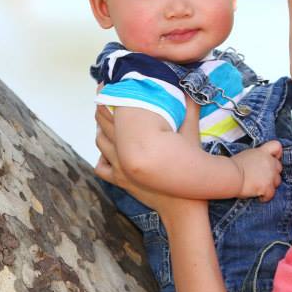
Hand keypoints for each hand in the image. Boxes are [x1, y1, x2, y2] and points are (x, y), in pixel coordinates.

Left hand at [94, 102, 202, 219]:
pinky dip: (102, 156)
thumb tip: (191, 91)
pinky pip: (101, 167)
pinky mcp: (120, 181)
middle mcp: (122, 150)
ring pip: (100, 143)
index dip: (110, 95)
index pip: (115, 111)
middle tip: (103, 95)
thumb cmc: (188, 169)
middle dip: (102, 108)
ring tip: (105, 121)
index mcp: (136, 137)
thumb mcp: (192, 135)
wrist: (182, 206)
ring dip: (101, 130)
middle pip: (103, 124)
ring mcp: (119, 167)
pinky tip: (109, 152)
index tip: (108, 85)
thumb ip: (190, 110)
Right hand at [231, 141, 282, 201]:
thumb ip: (256, 159)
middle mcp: (269, 161)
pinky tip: (259, 197)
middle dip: (272, 173)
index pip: (276, 146)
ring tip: (260, 189)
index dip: (277, 153)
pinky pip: (271, 194)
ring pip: (277, 182)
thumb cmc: (232, 167)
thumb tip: (257, 166)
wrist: (230, 175)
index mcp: (262, 152)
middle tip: (262, 178)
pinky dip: (265, 197)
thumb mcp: (246, 156)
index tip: (273, 159)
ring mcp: (270, 174)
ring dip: (270, 185)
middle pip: (279, 168)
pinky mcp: (267, 187)